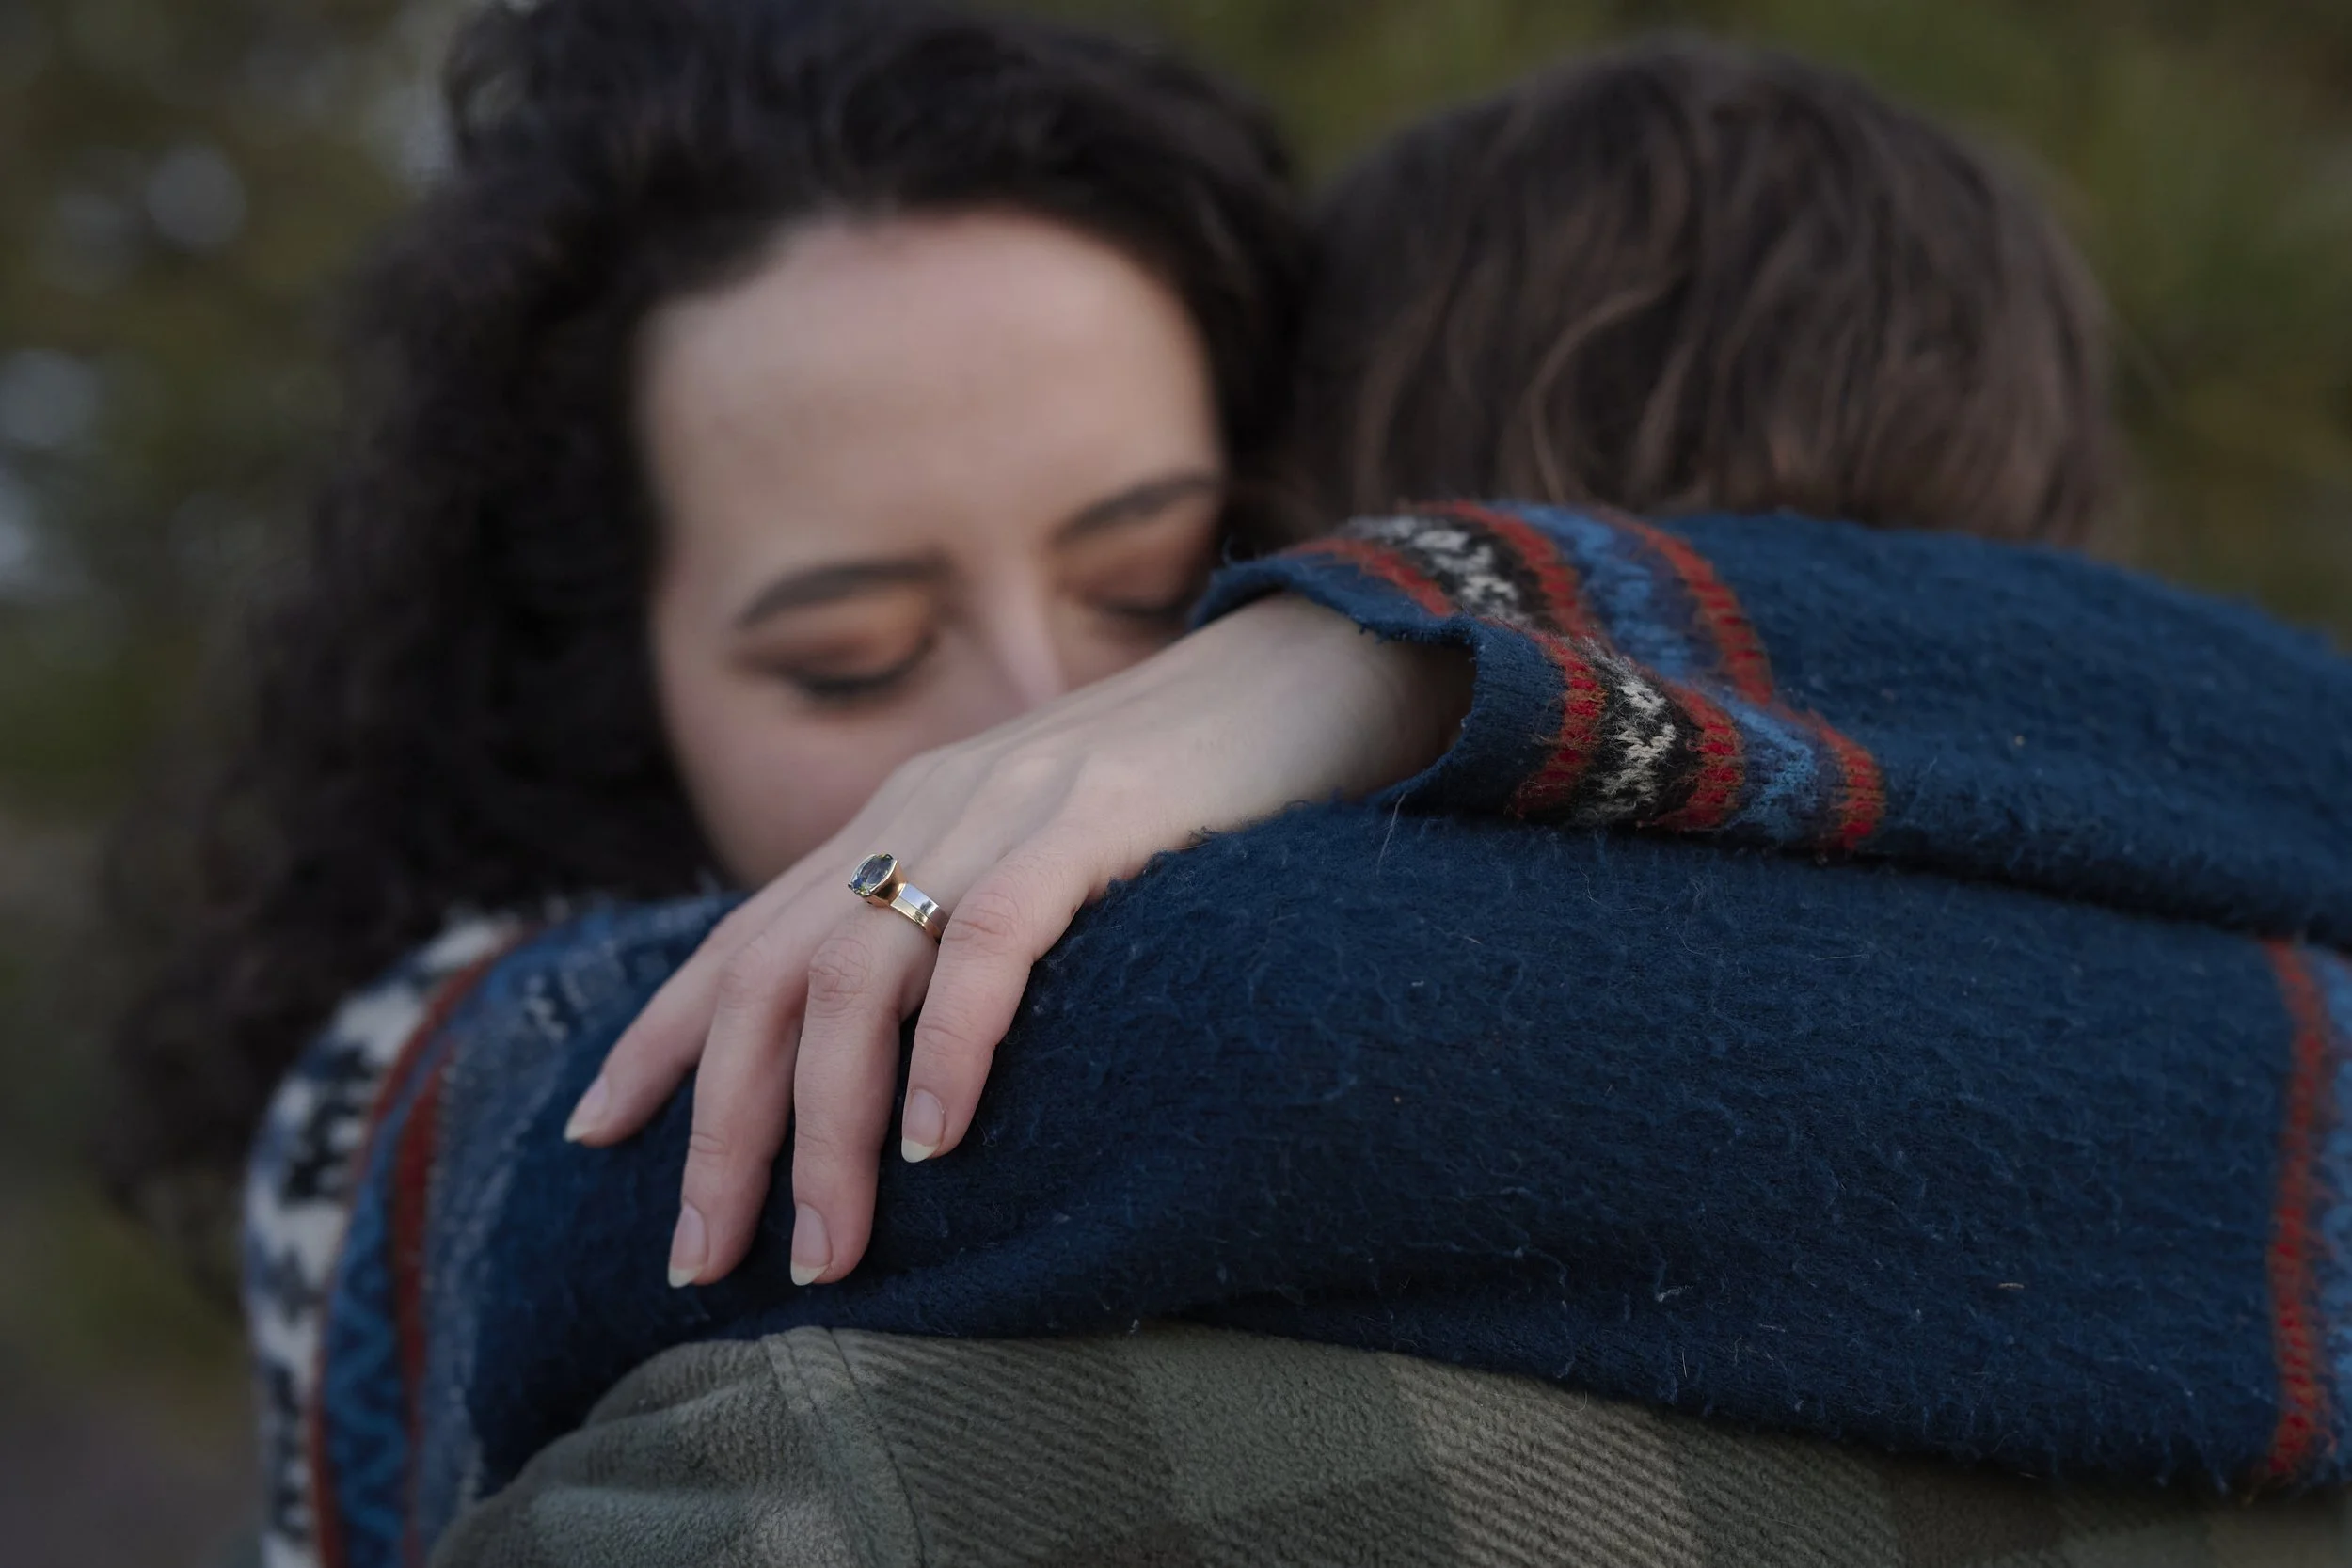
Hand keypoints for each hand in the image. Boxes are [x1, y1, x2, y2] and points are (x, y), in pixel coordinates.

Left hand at [564, 595, 1469, 1286]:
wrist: (1320, 666)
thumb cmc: (1193, 792)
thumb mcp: (1048, 857)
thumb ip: (967, 924)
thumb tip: (908, 1062)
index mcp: (899, 820)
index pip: (742, 938)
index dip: (656, 1037)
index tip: (594, 1139)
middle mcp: (922, 809)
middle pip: (769, 980)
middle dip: (721, 1131)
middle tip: (698, 1262)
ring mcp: (1002, 807)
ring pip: (855, 976)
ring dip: (826, 1130)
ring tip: (822, 1255)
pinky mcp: (1093, 817)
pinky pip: (988, 940)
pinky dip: (950, 1047)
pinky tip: (938, 1147)